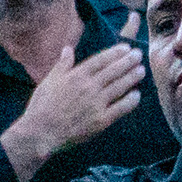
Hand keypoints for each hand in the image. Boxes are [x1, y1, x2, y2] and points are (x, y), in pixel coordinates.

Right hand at [0, 42, 145, 181]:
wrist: (40, 133)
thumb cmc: (41, 106)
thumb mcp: (49, 81)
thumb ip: (62, 64)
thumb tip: (68, 49)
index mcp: (76, 76)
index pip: (101, 60)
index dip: (116, 53)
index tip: (126, 48)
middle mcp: (89, 87)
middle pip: (114, 70)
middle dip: (128, 61)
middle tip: (139, 55)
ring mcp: (96, 103)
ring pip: (120, 86)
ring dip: (132, 77)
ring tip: (142, 70)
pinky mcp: (100, 120)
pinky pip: (120, 108)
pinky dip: (130, 100)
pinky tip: (136, 95)